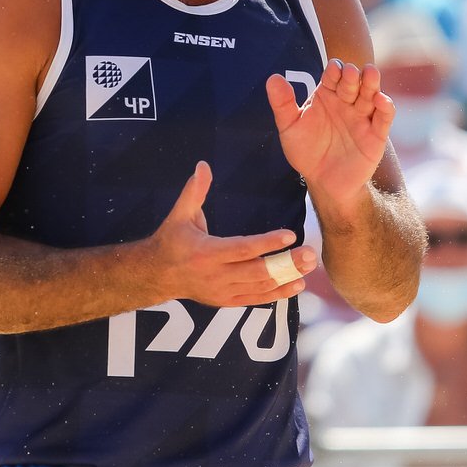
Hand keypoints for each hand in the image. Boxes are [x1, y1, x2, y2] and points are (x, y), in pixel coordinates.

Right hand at [144, 162, 317, 306]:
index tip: (290, 235)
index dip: (267, 243)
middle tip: (310, 254)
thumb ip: (194, 190)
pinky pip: (256, 300)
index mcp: (207, 252)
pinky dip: (277, 294)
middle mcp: (216, 275)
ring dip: (287, 278)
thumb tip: (203, 165)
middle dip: (286, 264)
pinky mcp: (226, 301)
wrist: (156, 276)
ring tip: (309, 268)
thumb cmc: (172, 241)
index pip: (242, 249)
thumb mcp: (180, 214)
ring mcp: (222, 291)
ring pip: (260, 287)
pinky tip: (297, 285)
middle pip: (258, 271)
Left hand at [266, 59, 394, 215]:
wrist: (323, 182)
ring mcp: (362, 117)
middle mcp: (347, 102)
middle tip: (350, 73)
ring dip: (372, 83)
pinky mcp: (375, 135)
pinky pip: (384, 117)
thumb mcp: (289, 127)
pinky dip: (386, 107)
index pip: (333, 76)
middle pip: (354, 82)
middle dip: (353, 75)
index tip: (333, 69)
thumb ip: (282, 103)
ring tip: (370, 73)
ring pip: (371, 94)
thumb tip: (273, 78)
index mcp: (327, 95)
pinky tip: (381, 100)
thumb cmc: (306, 151)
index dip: (335, 70)